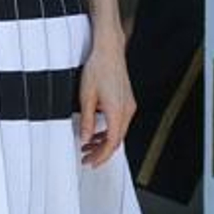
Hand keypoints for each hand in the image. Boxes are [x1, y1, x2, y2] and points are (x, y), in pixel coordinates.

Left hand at [78, 36, 134, 166]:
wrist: (109, 51)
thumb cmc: (98, 68)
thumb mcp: (86, 97)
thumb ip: (87, 121)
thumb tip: (85, 138)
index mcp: (117, 111)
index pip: (111, 143)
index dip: (101, 156)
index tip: (90, 162)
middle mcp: (127, 110)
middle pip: (116, 140)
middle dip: (101, 152)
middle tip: (87, 159)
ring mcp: (129, 106)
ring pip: (118, 132)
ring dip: (104, 142)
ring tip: (88, 147)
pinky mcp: (127, 101)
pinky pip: (119, 123)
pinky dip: (108, 131)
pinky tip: (97, 132)